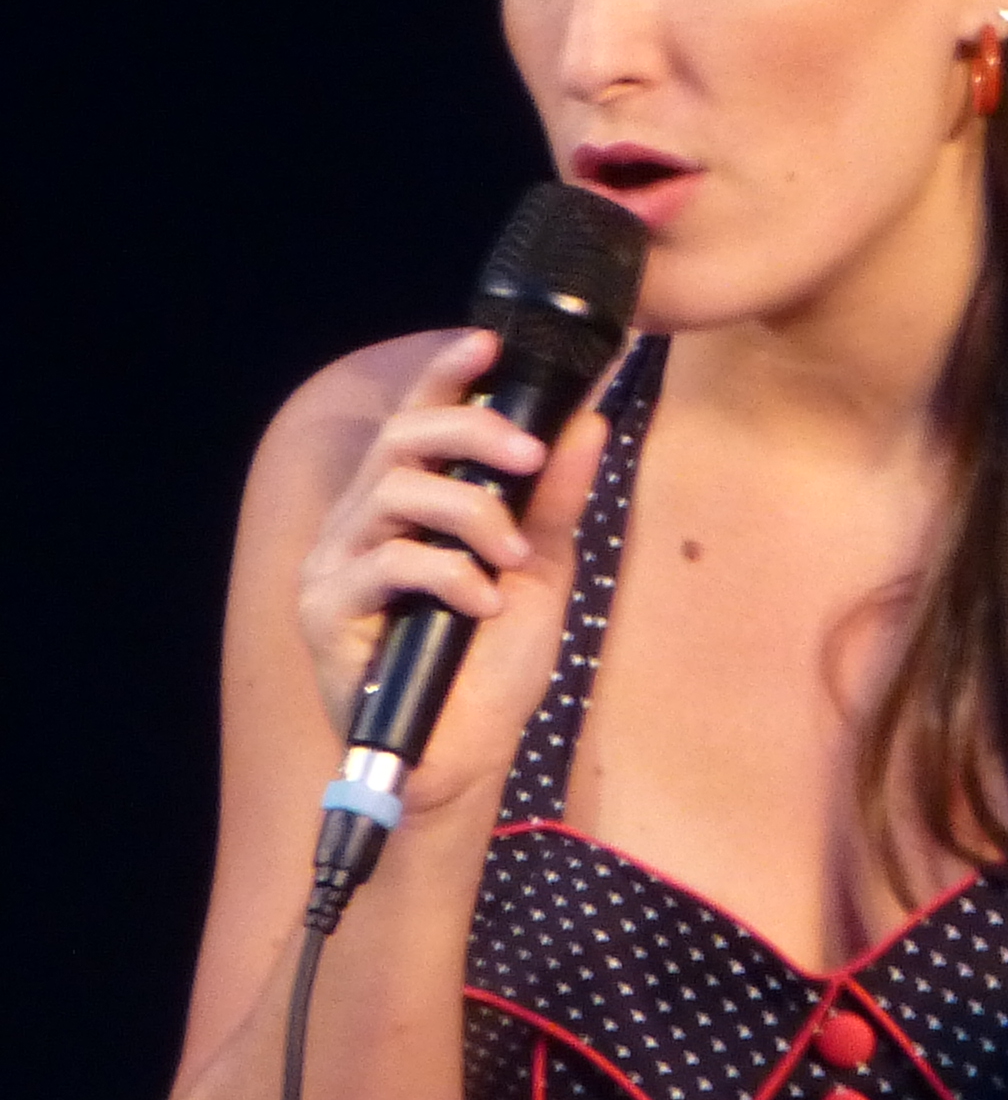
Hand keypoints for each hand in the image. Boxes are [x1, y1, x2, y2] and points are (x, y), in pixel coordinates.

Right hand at [294, 328, 606, 816]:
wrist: (465, 756)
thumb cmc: (493, 661)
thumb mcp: (543, 569)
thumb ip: (556, 499)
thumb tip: (589, 423)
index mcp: (410, 505)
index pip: (417, 418)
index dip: (445, 373)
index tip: (490, 343)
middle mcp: (362, 524)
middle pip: (402, 438)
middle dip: (474, 433)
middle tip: (531, 457)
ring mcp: (337, 567)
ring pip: (393, 492)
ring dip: (471, 515)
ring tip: (512, 560)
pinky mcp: (326, 616)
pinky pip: (388, 564)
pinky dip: (450, 575)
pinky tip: (483, 604)